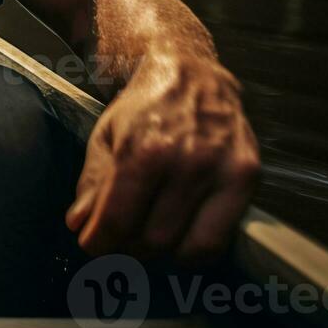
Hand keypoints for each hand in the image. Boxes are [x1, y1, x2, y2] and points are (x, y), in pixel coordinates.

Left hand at [67, 54, 259, 264]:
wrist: (191, 71)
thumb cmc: (144, 105)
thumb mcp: (105, 136)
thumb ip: (92, 183)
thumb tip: (80, 225)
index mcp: (145, 150)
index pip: (117, 220)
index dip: (98, 242)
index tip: (91, 244)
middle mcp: (187, 162)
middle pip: (153, 240)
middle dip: (127, 249)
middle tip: (117, 241)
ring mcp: (222, 171)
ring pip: (189, 248)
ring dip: (162, 256)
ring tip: (145, 240)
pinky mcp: (247, 177)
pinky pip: (221, 237)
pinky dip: (195, 249)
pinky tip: (178, 236)